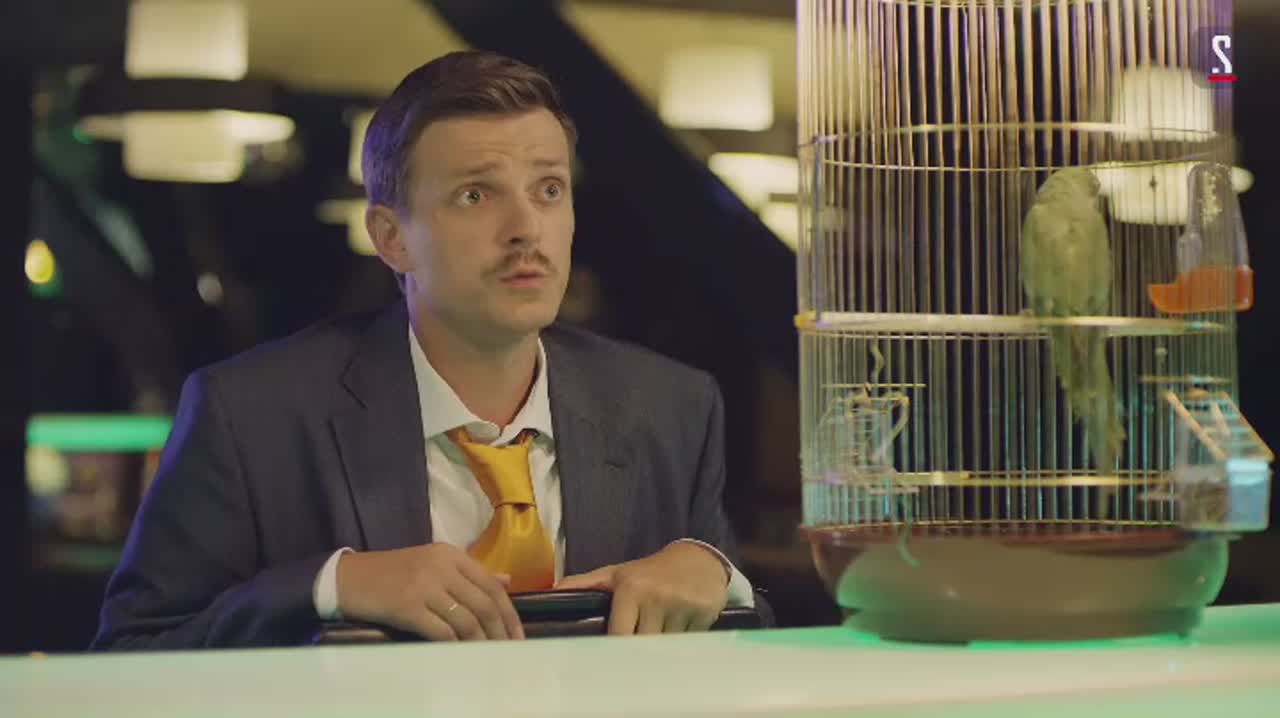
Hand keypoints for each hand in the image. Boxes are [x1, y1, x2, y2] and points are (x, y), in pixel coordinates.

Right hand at [336, 544, 524, 640]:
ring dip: (481, 643)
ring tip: (488, 658)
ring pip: (466, 620)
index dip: (509, 613)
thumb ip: (470, 572)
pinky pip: (442, 632)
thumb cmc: (394, 573)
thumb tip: (507, 580)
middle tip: (508, 652)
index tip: (518, 635)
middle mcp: (442, 568)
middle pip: (484, 604)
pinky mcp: (408, 608)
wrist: (350, 578)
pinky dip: (456, 646)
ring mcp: (425, 587)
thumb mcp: (434, 563)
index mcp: (451, 555)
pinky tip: (462, 656)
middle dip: (500, 632)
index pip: (491, 584)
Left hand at [555, 542, 728, 634]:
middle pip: (643, 645)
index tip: (611, 659)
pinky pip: (689, 643)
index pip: (619, 635)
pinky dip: (684, 643)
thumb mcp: (616, 574)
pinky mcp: (705, 614)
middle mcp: (656, 597)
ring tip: (660, 636)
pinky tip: (681, 628)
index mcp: (631, 589)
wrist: (696, 559)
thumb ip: (584, 584)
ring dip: (663, 648)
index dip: (616, 649)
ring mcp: (683, 606)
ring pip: (666, 648)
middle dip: (639, 651)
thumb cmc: (649, 572)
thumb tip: (551, 592)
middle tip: (637, 650)